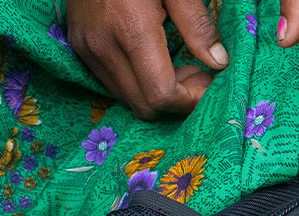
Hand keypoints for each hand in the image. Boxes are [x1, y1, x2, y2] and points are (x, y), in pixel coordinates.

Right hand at [67, 0, 227, 118]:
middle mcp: (103, 48)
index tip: (210, 80)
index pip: (161, 94)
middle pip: (143, 105)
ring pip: (126, 98)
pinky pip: (111, 82)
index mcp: (131, 32)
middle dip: (177, 101)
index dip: (190, 99)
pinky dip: (138, 83)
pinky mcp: (79, 45)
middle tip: (200, 75)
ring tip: (182, 67)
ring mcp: (86, 49)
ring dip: (158, 94)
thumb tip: (218, 63)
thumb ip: (198, 26)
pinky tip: (157, 61)